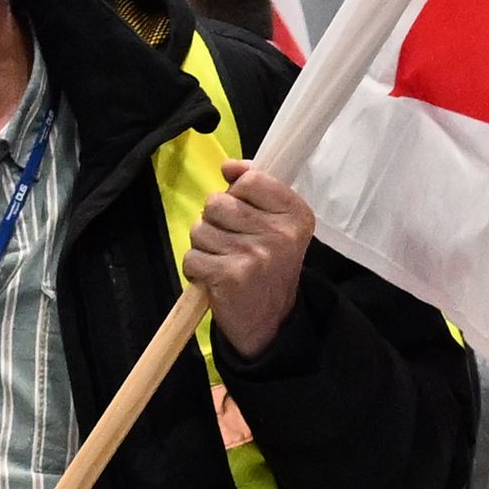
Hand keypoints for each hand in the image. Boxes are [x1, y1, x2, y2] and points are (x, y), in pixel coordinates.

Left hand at [184, 162, 315, 359]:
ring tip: (223, 262)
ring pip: (200, 229)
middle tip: (231, 244)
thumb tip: (228, 166)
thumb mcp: (275, 225)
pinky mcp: (231, 276)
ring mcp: (256, 255)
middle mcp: (280, 234)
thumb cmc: (268, 266)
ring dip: (204, 247)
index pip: (250, 179)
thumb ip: (256, 188)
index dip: (237, 193)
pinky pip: (192, 257)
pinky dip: (196, 270)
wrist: (271, 322)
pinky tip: (215, 279)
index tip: (244, 214)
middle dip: (215, 222)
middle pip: (217, 202)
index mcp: (296, 214)